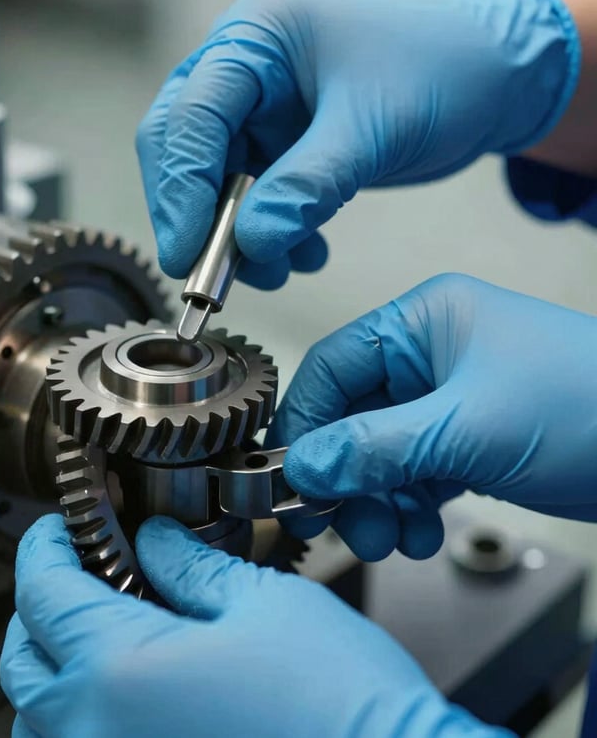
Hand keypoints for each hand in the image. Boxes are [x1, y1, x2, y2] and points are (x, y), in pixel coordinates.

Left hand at [1, 514, 504, 737]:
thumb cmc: (340, 704)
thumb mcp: (263, 602)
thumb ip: (191, 566)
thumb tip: (155, 542)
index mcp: (118, 672)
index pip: (42, 594)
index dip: (44, 547)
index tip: (57, 528)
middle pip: (24, 664)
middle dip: (40, 608)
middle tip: (79, 572)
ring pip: (40, 724)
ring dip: (55, 672)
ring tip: (102, 633)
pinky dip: (82, 723)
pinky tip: (131, 695)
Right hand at [136, 0, 578, 285]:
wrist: (497, 75)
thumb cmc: (445, 69)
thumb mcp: (373, 130)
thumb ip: (306, 188)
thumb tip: (252, 245)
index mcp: (258, 33)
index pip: (192, 114)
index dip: (180, 189)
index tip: (187, 254)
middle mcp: (247, 63)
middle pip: (185, 145)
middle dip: (197, 215)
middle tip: (209, 276)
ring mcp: (262, 103)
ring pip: (216, 178)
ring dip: (236, 233)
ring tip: (274, 271)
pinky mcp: (283, 139)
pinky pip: (254, 193)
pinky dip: (269, 231)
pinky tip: (305, 253)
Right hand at [267, 273, 596, 560]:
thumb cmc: (586, 404)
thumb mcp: (466, 427)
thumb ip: (375, 448)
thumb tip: (304, 465)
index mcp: (423, 321)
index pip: (333, 365)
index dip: (306, 421)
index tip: (290, 473)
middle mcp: (430, 356)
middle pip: (353, 416)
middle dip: (345, 475)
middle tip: (336, 520)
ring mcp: (449, 401)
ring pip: (380, 453)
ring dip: (377, 500)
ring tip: (389, 536)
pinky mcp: (468, 440)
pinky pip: (414, 474)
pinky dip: (409, 507)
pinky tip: (420, 533)